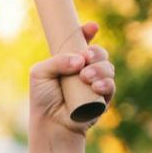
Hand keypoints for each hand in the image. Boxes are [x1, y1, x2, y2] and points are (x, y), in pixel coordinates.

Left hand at [29, 21, 115, 139]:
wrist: (50, 124)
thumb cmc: (43, 98)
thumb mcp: (40, 74)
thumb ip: (56, 61)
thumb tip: (79, 60)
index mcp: (71, 60)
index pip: (83, 42)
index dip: (88, 32)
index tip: (91, 28)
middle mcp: (86, 70)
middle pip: (99, 53)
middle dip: (96, 52)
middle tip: (86, 57)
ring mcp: (96, 83)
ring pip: (108, 68)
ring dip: (100, 69)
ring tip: (85, 76)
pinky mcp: (103, 99)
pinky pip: (111, 87)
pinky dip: (106, 83)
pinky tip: (97, 86)